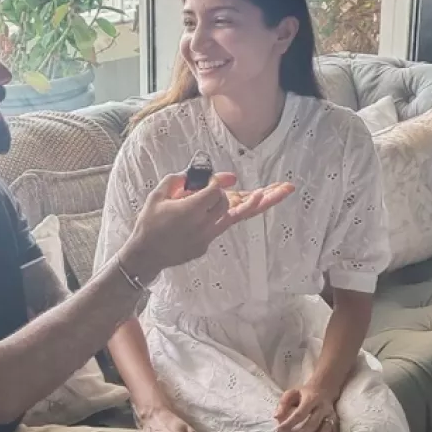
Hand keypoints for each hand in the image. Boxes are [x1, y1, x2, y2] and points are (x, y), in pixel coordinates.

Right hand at [121, 173, 293, 281]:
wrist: (146, 255)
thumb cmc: (149, 222)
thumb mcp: (159, 194)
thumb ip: (182, 180)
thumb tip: (207, 176)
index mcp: (189, 210)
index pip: (214, 192)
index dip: (219, 183)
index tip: (225, 179)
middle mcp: (201, 225)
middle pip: (227, 203)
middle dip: (231, 194)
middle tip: (268, 187)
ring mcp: (206, 236)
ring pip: (237, 216)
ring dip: (260, 203)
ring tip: (285, 190)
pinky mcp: (206, 244)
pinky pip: (224, 225)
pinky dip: (237, 213)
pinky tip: (256, 202)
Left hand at [275, 385, 339, 431]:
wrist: (324, 387)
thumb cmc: (304, 393)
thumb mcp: (292, 393)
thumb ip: (283, 404)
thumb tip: (276, 417)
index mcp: (311, 399)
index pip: (300, 413)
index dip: (289, 423)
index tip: (279, 431)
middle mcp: (323, 407)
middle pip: (313, 423)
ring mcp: (330, 414)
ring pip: (325, 429)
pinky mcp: (336, 420)